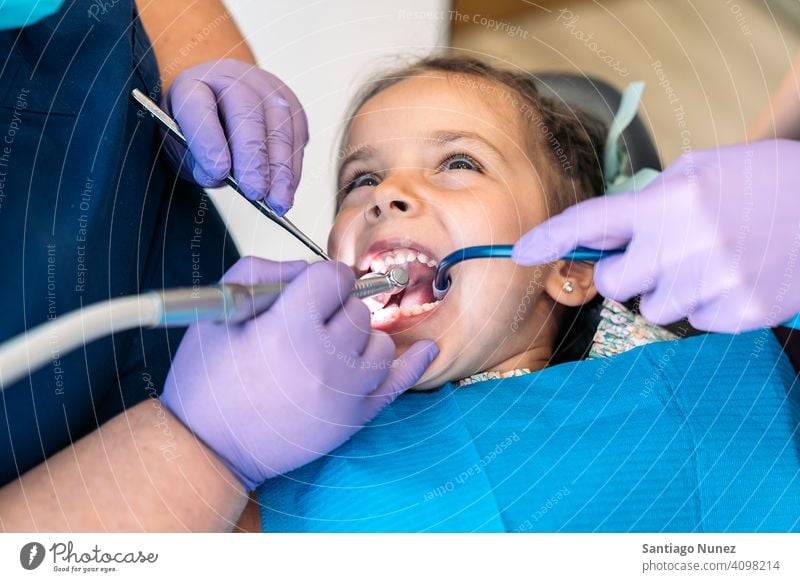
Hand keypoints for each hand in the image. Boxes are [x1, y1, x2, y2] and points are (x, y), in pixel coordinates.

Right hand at [160, 257, 438, 489]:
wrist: (210, 448)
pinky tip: (426, 350)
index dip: (320, 279)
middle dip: (335, 309)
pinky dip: (414, 363)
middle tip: (305, 327)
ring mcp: (347, 391)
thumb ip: (262, 271)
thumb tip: (306, 269)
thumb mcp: (218, 311)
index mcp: (290, 328)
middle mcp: (327, 358)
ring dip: (358, 337)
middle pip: (357, 309)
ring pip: (378, 340)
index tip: (309, 291)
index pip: (334, 277)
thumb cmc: (207, 381)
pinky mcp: (355, 418)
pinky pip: (399, 383)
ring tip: (327, 349)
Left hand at [163, 59, 308, 214]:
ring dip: (280, 169)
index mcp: (192, 84)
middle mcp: (231, 79)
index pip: (199, 106)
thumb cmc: (196, 131)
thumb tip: (220, 176)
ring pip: (279, 127)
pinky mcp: (292, 107)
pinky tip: (286, 193)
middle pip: (247, 113)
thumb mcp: (180, 146)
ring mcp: (267, 90)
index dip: (208, 139)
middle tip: (254, 192)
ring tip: (277, 202)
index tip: (218, 172)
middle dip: (252, 157)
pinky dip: (292, 170)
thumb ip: (195, 160)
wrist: (220, 104)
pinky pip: (296, 139)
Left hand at [512, 140, 799, 332]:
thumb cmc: (760, 181)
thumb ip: (646, 201)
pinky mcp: (741, 313)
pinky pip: (693, 322)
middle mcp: (685, 243)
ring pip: (652, 308)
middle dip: (625, 271)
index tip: (520, 252)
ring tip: (708, 261)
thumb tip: (600, 234)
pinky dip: (704, 304)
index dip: (550, 238)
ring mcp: (715, 282)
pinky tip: (732, 277)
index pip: (590, 222)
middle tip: (655, 254)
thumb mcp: (699, 171)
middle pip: (614, 283)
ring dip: (667, 289)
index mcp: (670, 201)